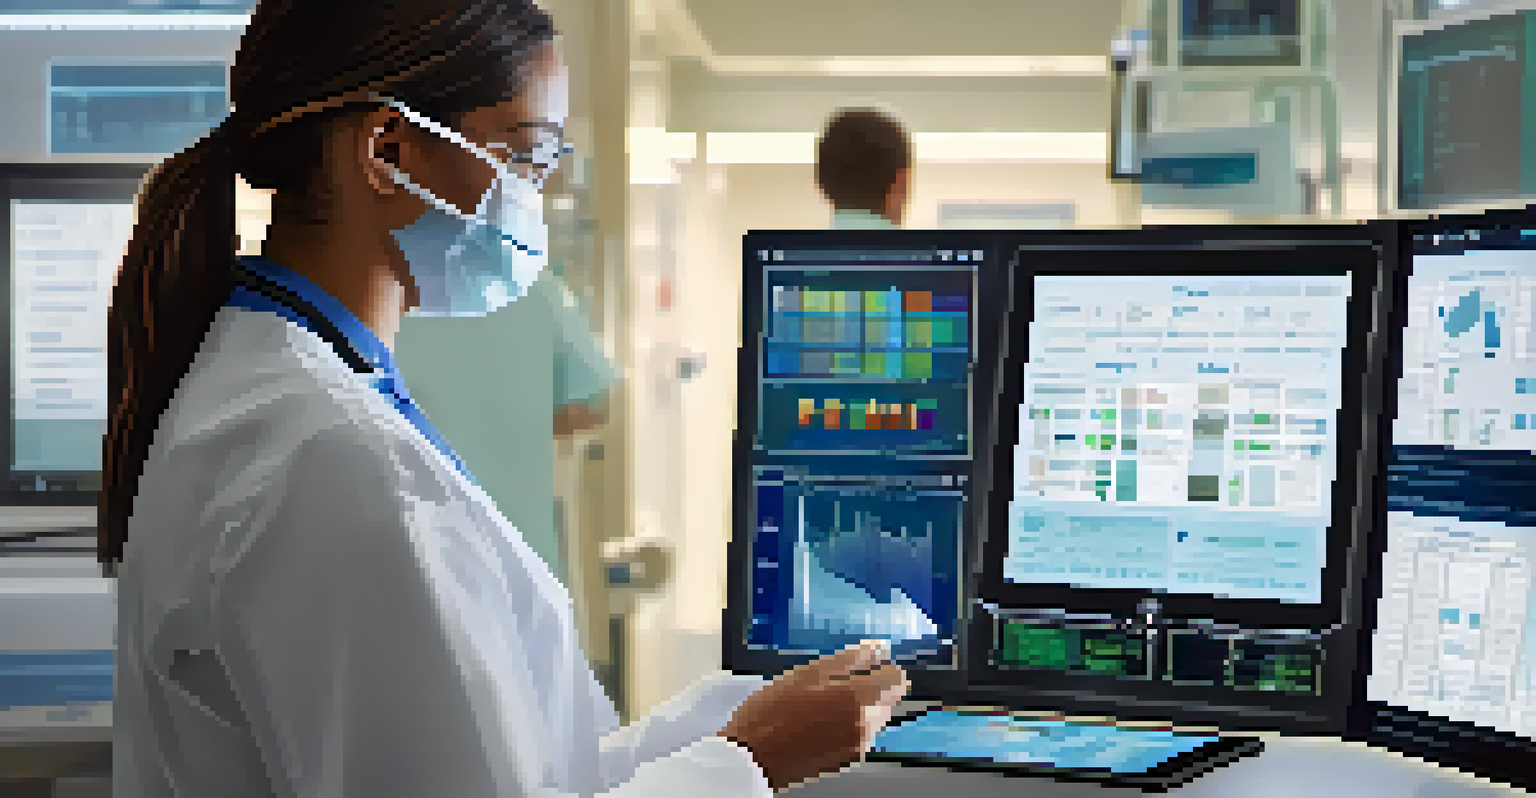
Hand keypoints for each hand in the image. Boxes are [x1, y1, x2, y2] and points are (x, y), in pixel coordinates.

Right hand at [719, 641, 909, 790]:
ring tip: (819, 704)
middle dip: (868, 686)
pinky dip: (846, 724)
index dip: (880, 667)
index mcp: (859, 700)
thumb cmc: (771, 713)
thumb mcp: (808, 673)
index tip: (862, 665)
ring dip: (856, 706)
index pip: (897, 678)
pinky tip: (816, 721)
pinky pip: (859, 734)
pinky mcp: (847, 760)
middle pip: (887, 698)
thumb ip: (850, 659)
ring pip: (873, 716)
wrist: (750, 759)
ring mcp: (859, 746)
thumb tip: (879, 648)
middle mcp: (867, 726)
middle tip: (830, 684)